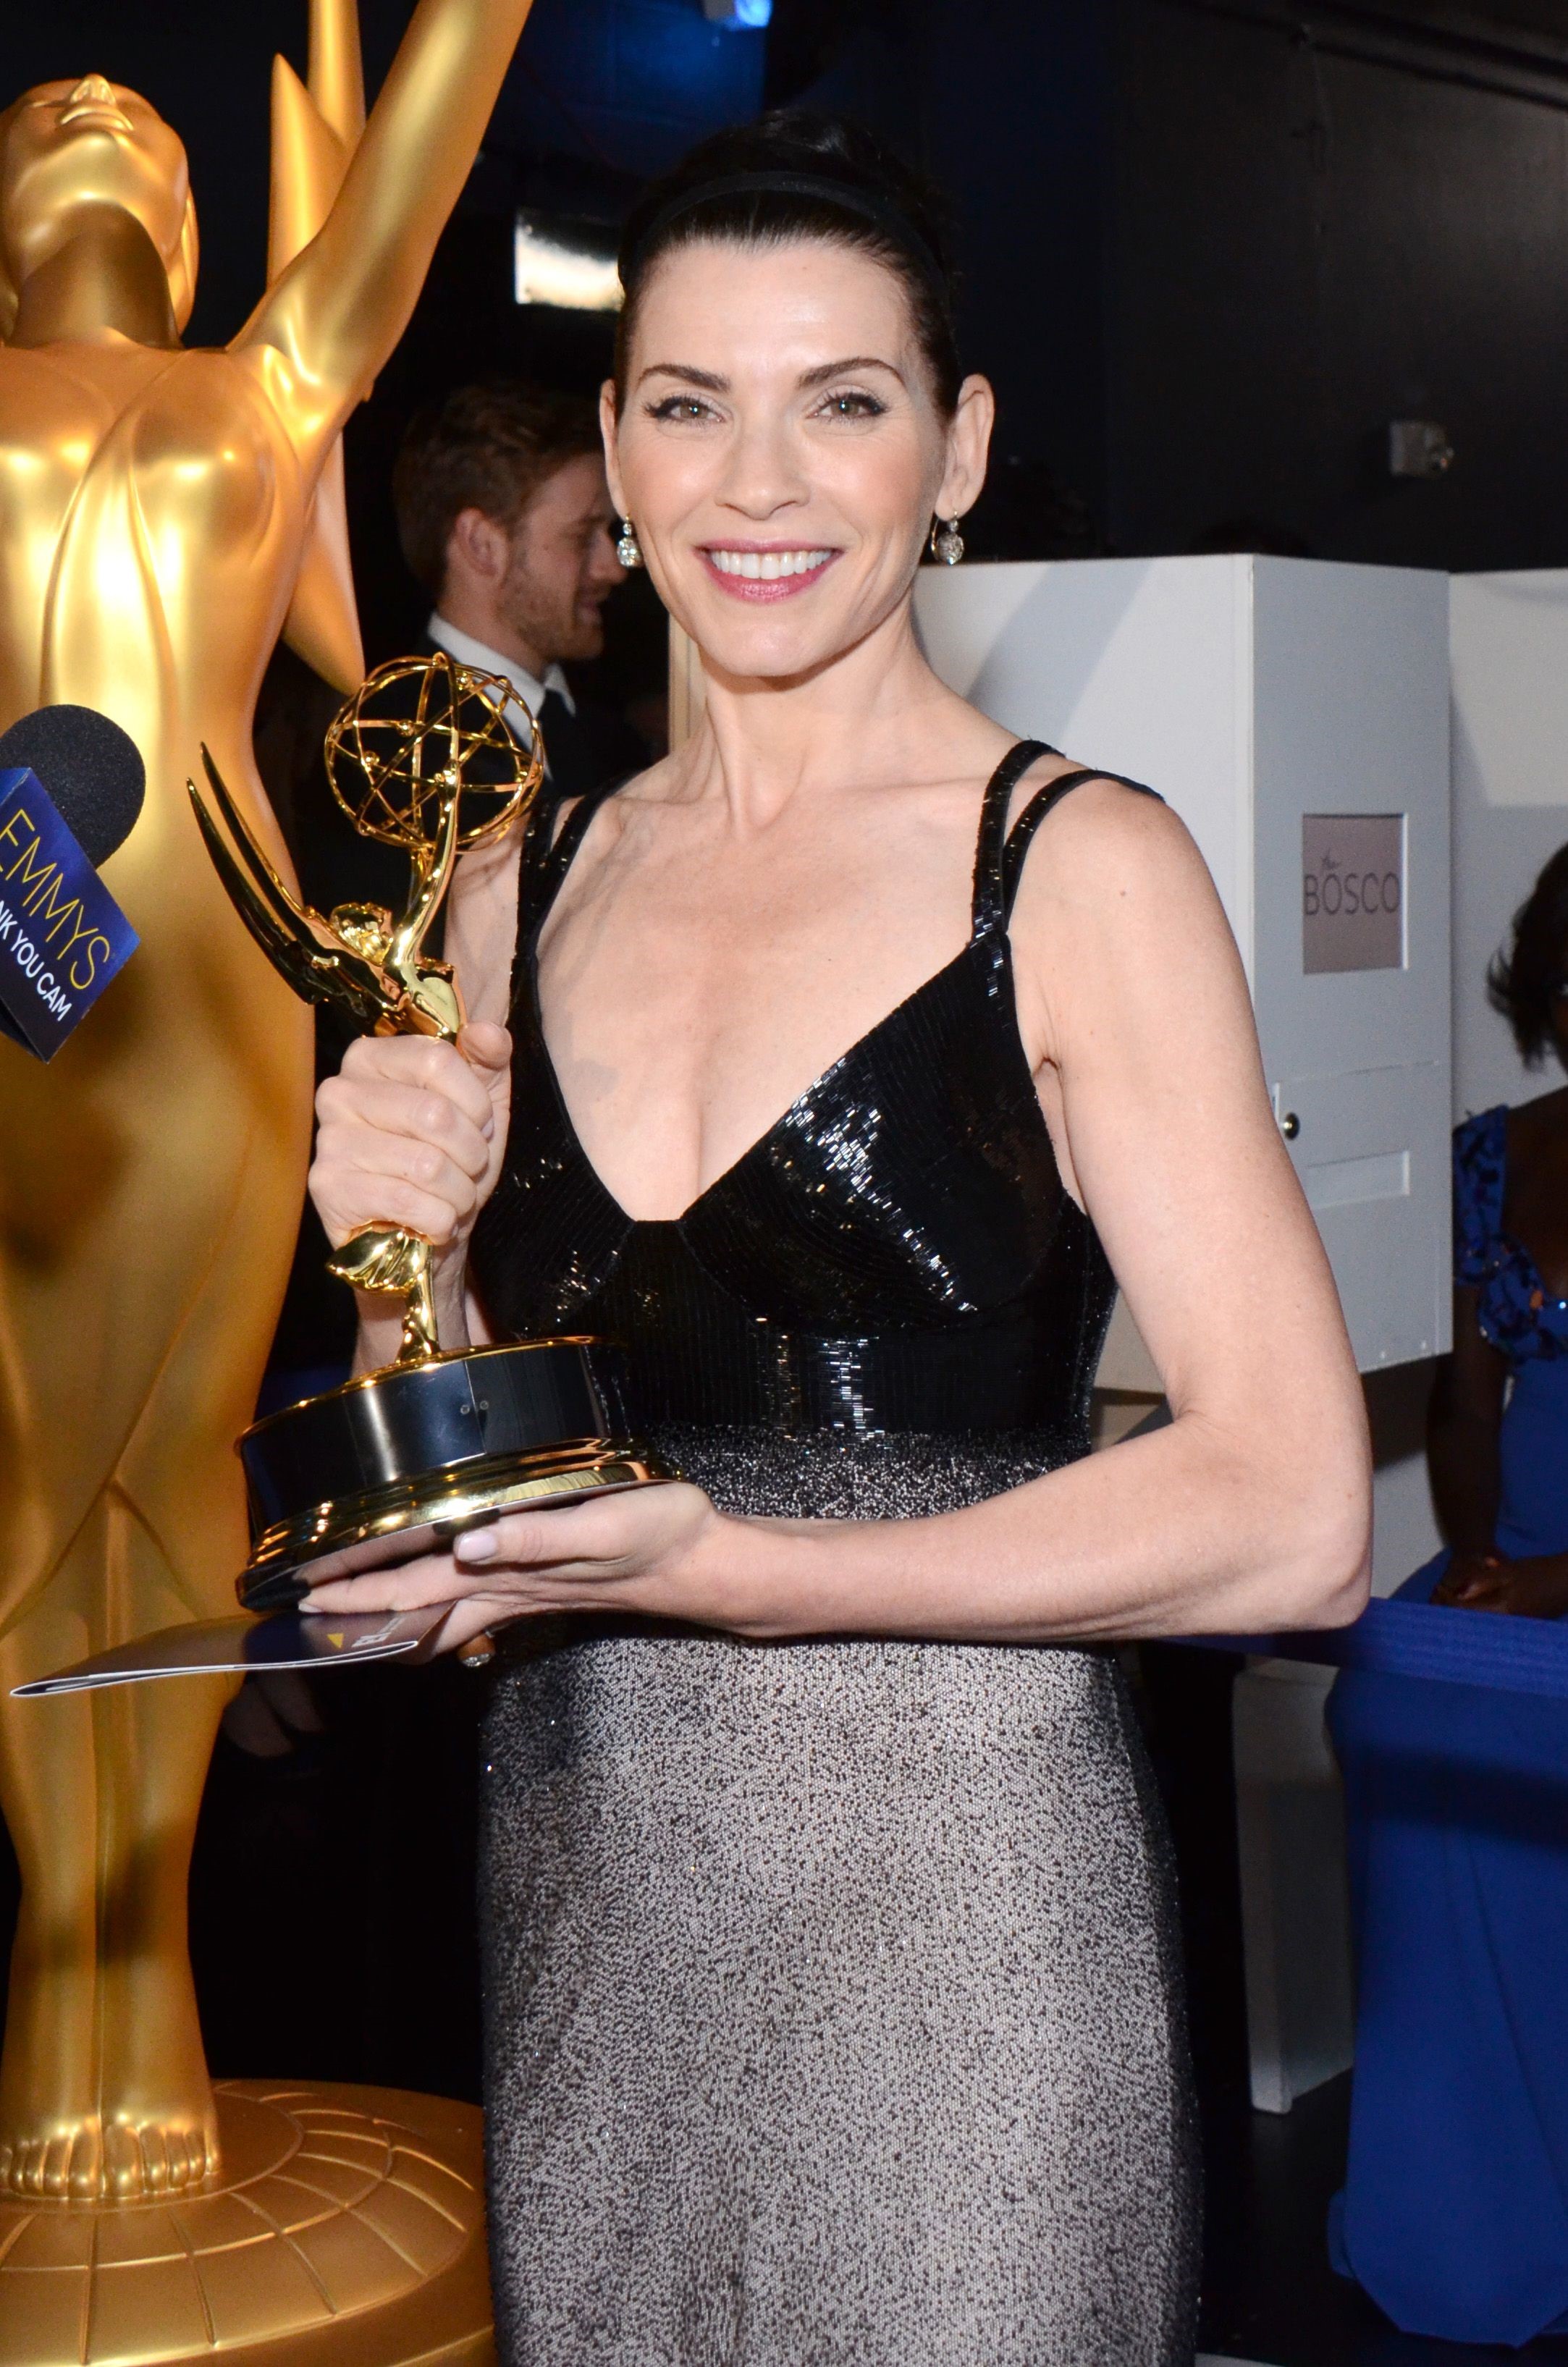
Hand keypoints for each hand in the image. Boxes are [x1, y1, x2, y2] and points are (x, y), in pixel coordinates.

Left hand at [302, 1481, 733, 1651]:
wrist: (703, 1563)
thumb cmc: (658, 1533)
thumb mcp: (601, 1525)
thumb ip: (533, 1536)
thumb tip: (466, 1543)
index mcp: (509, 1572)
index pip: (418, 1588)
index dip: (361, 1593)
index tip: (308, 1594)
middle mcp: (507, 1588)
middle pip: (418, 1609)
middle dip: (359, 1611)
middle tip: (306, 1610)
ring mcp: (524, 1592)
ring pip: (442, 1614)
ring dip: (394, 1617)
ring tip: (350, 1616)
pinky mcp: (542, 1585)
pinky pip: (474, 1607)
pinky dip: (439, 1612)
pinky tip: (431, 1604)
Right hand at [309, 1020, 511, 1325]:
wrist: (427, 1234)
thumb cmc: (450, 1160)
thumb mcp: (480, 1103)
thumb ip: (487, 1060)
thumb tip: (486, 1030)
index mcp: (371, 1057)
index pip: (437, 1060)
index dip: (475, 1101)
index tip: (478, 1124)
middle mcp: (339, 1090)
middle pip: (433, 1114)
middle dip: (471, 1152)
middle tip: (467, 1168)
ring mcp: (329, 1140)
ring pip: (426, 1164)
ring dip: (459, 1192)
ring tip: (452, 1197)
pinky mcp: (328, 1187)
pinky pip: (407, 1201)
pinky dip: (439, 1220)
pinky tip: (433, 1222)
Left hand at [1434, 1548, 1567, 1618]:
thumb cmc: (1539, 1572)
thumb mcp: (1509, 1571)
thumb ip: (1482, 1582)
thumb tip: (1457, 1593)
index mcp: (1503, 1611)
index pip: (1465, 1613)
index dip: (1447, 1602)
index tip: (1438, 1589)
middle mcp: (1507, 1627)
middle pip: (1470, 1624)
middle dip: (1452, 1612)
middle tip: (1440, 1598)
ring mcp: (1515, 1630)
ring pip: (1480, 1625)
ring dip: (1465, 1614)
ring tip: (1453, 1599)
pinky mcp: (1520, 1628)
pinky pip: (1492, 1625)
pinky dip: (1479, 1616)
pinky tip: (1473, 1607)